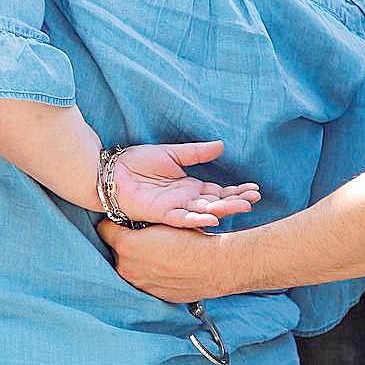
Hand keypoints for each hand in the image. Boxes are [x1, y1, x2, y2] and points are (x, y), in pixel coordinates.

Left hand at [97, 220, 233, 303]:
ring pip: (131, 268)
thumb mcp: (164, 221)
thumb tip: (134, 223)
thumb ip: (141, 224)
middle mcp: (127, 268)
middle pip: (116, 251)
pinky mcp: (154, 296)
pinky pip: (147, 282)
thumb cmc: (192, 239)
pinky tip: (169, 267)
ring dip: (139, 261)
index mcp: (126, 246)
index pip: (104, 229)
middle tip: (148, 237)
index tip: (124, 221)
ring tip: (161, 253)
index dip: (114, 223)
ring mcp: (140, 285)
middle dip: (127, 244)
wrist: (215, 265)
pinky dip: (153, 275)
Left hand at [112, 142, 259, 229]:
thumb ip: (196, 153)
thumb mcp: (172, 154)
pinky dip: (197, 219)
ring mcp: (174, 209)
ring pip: (204, 211)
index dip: (236, 191)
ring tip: (243, 207)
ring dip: (224, 210)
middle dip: (236, 201)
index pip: (218, 192)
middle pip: (216, 203)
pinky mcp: (160, 213)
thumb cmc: (136, 163)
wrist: (109, 172)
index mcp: (189, 188)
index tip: (254, 189)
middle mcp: (185, 201)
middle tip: (255, 199)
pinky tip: (213, 218)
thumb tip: (221, 145)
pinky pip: (181, 218)